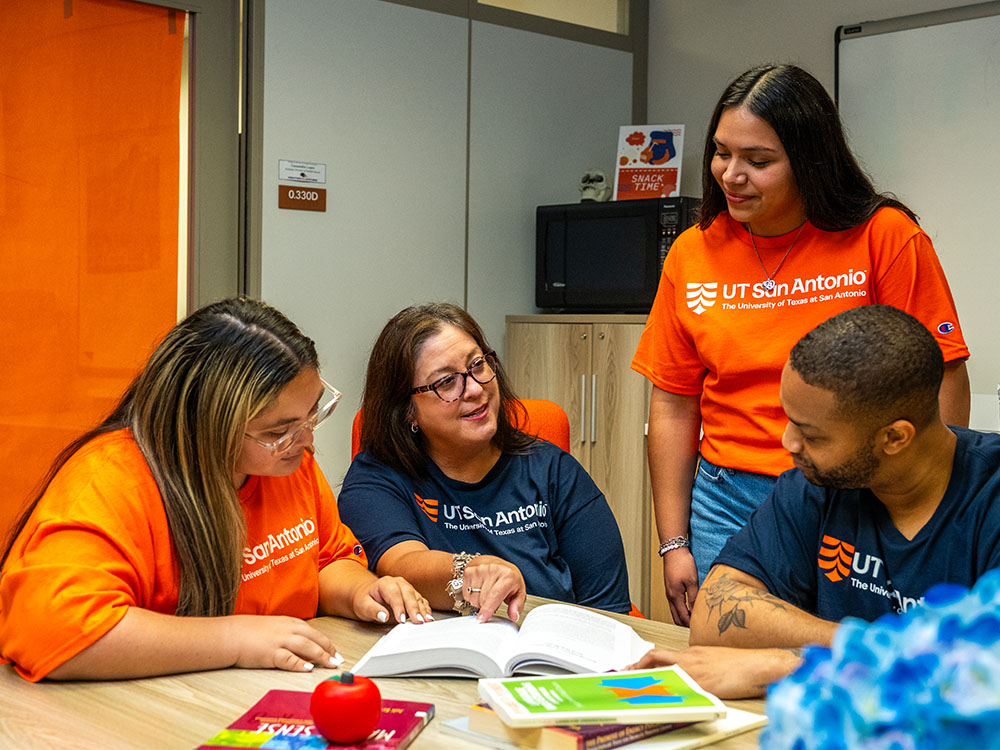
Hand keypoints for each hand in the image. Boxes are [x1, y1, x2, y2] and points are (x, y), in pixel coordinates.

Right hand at [226, 614, 341, 671]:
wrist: (229, 634)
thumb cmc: (248, 632)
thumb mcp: (273, 627)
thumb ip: (287, 632)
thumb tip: (301, 643)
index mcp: (288, 622)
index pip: (313, 632)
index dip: (326, 642)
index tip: (334, 651)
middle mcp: (287, 629)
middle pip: (314, 638)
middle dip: (328, 649)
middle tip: (338, 659)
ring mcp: (279, 641)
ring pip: (306, 647)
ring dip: (321, 656)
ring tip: (330, 664)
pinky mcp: (270, 653)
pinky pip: (288, 659)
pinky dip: (300, 664)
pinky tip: (308, 668)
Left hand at [353, 575, 433, 624]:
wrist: (367, 594)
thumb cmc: (365, 599)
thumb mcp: (363, 605)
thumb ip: (372, 610)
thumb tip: (384, 616)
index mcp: (386, 583)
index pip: (394, 594)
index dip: (399, 607)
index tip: (401, 620)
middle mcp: (398, 583)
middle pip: (409, 594)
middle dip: (414, 608)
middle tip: (418, 621)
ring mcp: (407, 588)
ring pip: (417, 597)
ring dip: (423, 609)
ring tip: (427, 621)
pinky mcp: (412, 595)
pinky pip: (421, 601)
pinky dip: (425, 609)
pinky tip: (428, 617)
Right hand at [462, 555, 525, 621]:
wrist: (493, 562)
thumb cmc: (506, 577)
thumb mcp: (518, 590)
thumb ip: (517, 605)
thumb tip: (514, 615)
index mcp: (508, 575)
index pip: (495, 594)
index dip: (488, 608)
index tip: (482, 618)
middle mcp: (492, 569)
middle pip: (482, 599)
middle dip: (487, 606)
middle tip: (494, 600)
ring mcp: (479, 569)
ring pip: (473, 598)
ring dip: (479, 602)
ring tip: (486, 593)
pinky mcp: (468, 571)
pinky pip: (466, 594)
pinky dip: (472, 596)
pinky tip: (478, 589)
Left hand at [626, 645, 801, 698]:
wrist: (759, 663)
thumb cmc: (741, 663)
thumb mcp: (714, 658)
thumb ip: (698, 664)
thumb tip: (689, 675)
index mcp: (692, 652)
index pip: (661, 654)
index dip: (645, 661)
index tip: (635, 666)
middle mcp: (690, 658)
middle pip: (655, 658)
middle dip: (637, 666)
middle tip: (626, 674)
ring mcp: (695, 670)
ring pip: (662, 671)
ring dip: (647, 679)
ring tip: (635, 688)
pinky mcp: (703, 684)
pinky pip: (679, 688)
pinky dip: (666, 693)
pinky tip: (658, 699)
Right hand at [663, 547, 698, 625]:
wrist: (674, 550)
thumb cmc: (682, 563)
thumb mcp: (692, 581)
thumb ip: (694, 598)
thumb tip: (696, 611)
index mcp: (675, 596)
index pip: (683, 617)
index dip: (691, 625)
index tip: (700, 628)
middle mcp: (669, 596)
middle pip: (676, 617)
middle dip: (685, 624)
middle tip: (697, 626)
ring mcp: (669, 592)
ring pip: (674, 611)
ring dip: (683, 617)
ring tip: (694, 619)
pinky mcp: (670, 587)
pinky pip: (674, 604)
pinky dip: (680, 610)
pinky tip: (689, 608)